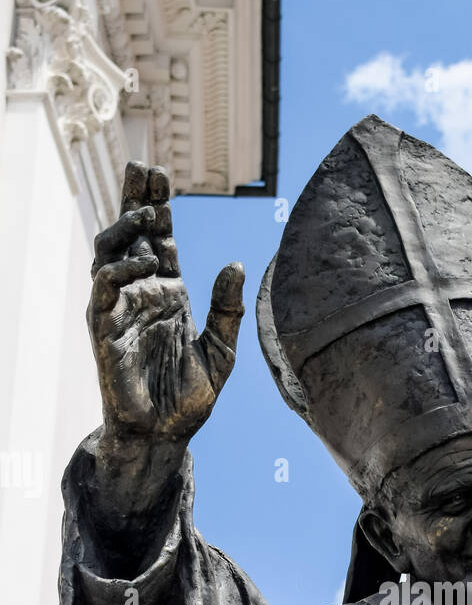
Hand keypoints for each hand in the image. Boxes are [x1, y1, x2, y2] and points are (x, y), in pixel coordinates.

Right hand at [88, 161, 243, 451]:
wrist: (165, 437)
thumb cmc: (190, 399)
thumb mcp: (222, 351)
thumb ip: (227, 309)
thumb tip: (237, 264)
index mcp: (171, 295)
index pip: (161, 240)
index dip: (158, 206)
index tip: (160, 174)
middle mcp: (143, 295)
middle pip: (132, 234)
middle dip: (135, 199)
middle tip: (143, 167)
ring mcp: (121, 309)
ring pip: (111, 252)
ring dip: (125, 227)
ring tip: (147, 213)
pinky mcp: (105, 330)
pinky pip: (103, 288)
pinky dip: (118, 270)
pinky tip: (141, 263)